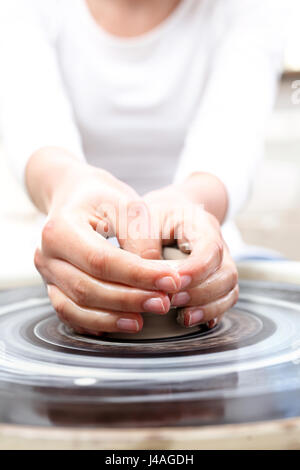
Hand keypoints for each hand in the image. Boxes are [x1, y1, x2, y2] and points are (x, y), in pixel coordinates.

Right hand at [29, 148, 181, 335]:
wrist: (75, 198)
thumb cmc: (103, 198)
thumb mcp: (126, 204)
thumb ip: (141, 238)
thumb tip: (158, 276)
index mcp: (60, 228)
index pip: (101, 260)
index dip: (137, 275)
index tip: (171, 281)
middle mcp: (46, 254)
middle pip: (87, 288)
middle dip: (129, 299)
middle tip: (164, 302)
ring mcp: (47, 274)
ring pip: (76, 307)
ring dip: (113, 318)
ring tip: (146, 318)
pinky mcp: (54, 288)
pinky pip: (71, 315)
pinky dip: (97, 324)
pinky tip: (123, 323)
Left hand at [142, 181, 238, 327]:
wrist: (165, 214)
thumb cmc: (152, 216)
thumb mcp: (141, 220)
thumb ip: (142, 245)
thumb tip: (147, 277)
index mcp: (201, 224)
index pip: (211, 248)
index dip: (197, 270)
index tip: (175, 283)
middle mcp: (218, 245)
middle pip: (227, 273)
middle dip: (201, 293)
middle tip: (171, 302)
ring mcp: (219, 264)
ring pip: (229, 290)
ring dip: (207, 307)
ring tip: (181, 317)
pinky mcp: (215, 281)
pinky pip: (224, 301)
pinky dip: (210, 314)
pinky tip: (191, 321)